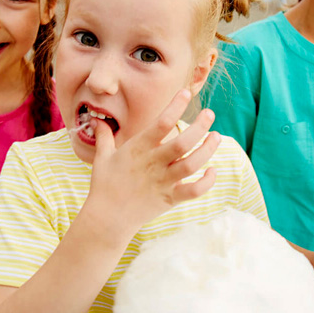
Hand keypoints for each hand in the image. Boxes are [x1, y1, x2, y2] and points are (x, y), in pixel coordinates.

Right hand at [86, 89, 220, 239]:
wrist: (106, 219)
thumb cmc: (104, 186)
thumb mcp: (102, 158)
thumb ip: (104, 137)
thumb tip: (96, 121)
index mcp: (138, 149)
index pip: (161, 123)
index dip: (176, 106)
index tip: (186, 93)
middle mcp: (153, 163)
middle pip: (182, 142)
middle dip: (200, 126)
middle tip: (210, 114)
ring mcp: (163, 182)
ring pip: (192, 164)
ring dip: (208, 149)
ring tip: (216, 136)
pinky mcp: (170, 199)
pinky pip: (194, 190)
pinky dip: (207, 181)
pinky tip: (213, 170)